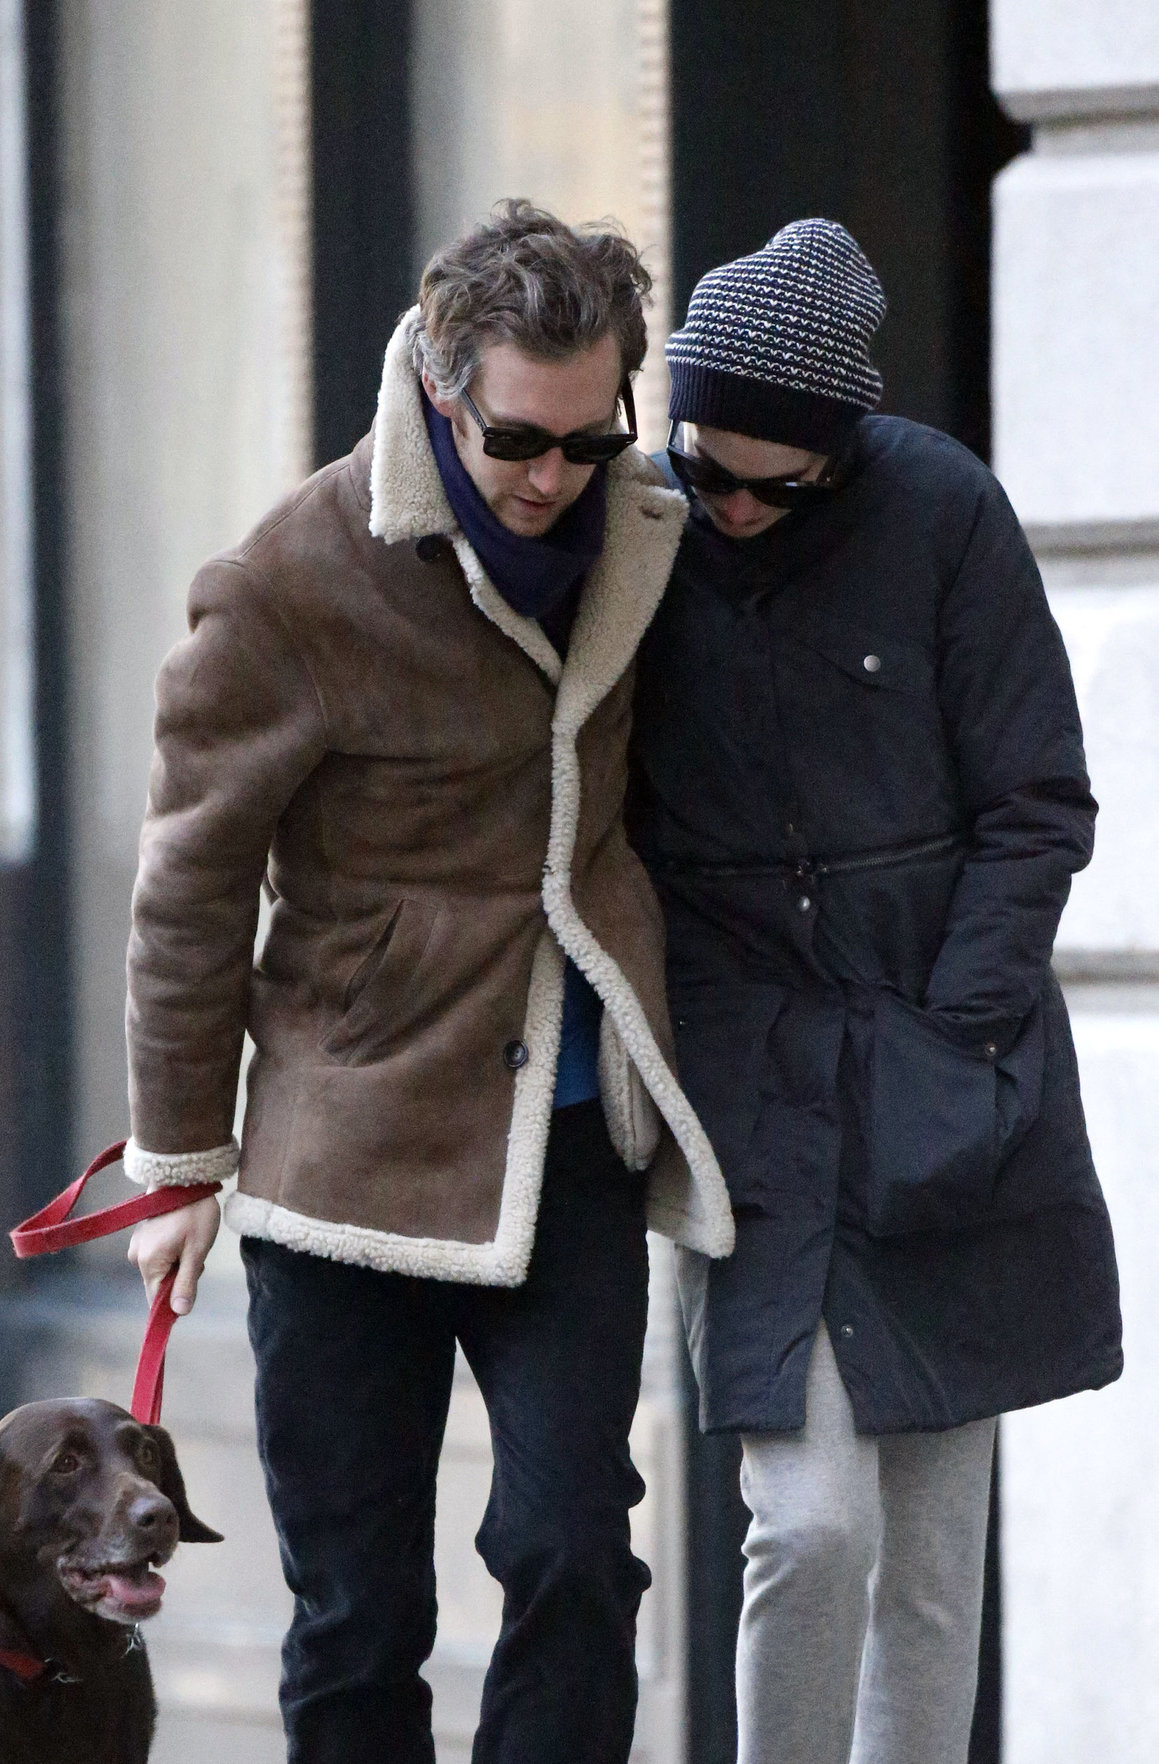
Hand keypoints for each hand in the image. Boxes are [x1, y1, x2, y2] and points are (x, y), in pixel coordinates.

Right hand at [128, 1194, 221, 1313]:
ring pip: (162, 1268)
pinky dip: (174, 1252)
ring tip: (192, 1241)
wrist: (187, 1177)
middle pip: (161, 1283)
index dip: (174, 1303)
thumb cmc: (194, 1214)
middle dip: (181, 1277)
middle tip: (197, 1255)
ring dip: (179, 1263)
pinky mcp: (144, 1235)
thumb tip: (179, 1313)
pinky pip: (159, 1255)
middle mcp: (136, 1256)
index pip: (156, 1299)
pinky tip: (184, 1235)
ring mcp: (138, 1244)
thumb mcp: (196, 1252)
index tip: (190, 1295)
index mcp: (148, 1262)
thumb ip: (186, 1284)